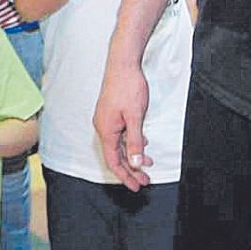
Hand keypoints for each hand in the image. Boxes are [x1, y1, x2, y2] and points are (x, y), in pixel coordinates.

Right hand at [94, 51, 152, 189]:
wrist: (123, 63)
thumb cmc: (128, 87)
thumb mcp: (135, 117)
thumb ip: (135, 140)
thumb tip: (135, 161)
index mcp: (106, 130)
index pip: (114, 161)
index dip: (125, 176)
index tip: (136, 186)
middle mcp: (103, 127)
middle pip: (116, 155)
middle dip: (131, 169)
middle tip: (144, 181)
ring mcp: (107, 120)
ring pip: (119, 145)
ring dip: (132, 156)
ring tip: (147, 164)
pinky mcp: (112, 113)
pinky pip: (120, 134)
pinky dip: (131, 143)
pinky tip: (142, 144)